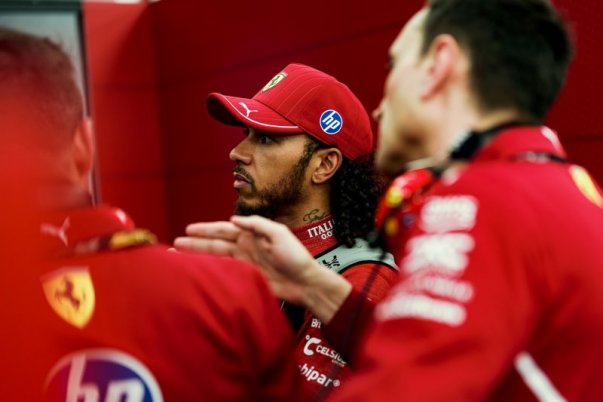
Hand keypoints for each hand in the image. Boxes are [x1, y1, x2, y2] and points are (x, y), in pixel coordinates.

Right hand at [175, 215, 351, 321]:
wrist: (305, 282)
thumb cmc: (295, 256)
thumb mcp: (279, 233)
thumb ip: (257, 224)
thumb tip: (234, 220)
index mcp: (251, 234)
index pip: (223, 230)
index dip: (205, 230)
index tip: (188, 230)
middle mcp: (244, 247)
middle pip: (214, 244)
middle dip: (195, 243)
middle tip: (174, 244)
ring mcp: (244, 263)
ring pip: (216, 258)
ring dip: (198, 257)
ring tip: (179, 258)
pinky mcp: (246, 278)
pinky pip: (223, 272)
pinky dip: (210, 272)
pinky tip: (197, 274)